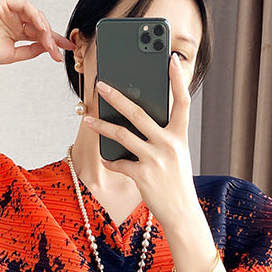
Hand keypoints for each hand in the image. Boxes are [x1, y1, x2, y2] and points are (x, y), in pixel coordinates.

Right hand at [0, 0, 72, 67]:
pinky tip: (40, 28)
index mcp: (18, 32)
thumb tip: (49, 48)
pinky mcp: (5, 3)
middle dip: (51, 38)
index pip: (40, 35)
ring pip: (35, 16)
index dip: (55, 41)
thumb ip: (32, 50)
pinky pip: (25, 6)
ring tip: (48, 42)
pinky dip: (34, 16)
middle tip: (57, 50)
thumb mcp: (15, 54)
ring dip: (44, 29)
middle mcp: (16, 21)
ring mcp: (11, 11)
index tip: (69, 48)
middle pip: (40, 26)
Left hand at [82, 53, 200, 233]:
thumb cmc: (176, 182)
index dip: (177, 79)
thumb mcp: (177, 155)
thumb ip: (163, 136)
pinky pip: (119, 162)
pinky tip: (106, 158)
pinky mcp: (142, 175)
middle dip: (117, 96)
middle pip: (139, 113)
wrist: (182, 213)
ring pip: (122, 135)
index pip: (182, 101)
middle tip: (102, 85)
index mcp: (180, 136)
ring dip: (101, 126)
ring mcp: (155, 159)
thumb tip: (136, 119)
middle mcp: (169, 144)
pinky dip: (110, 160)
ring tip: (88, 119)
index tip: (170, 59)